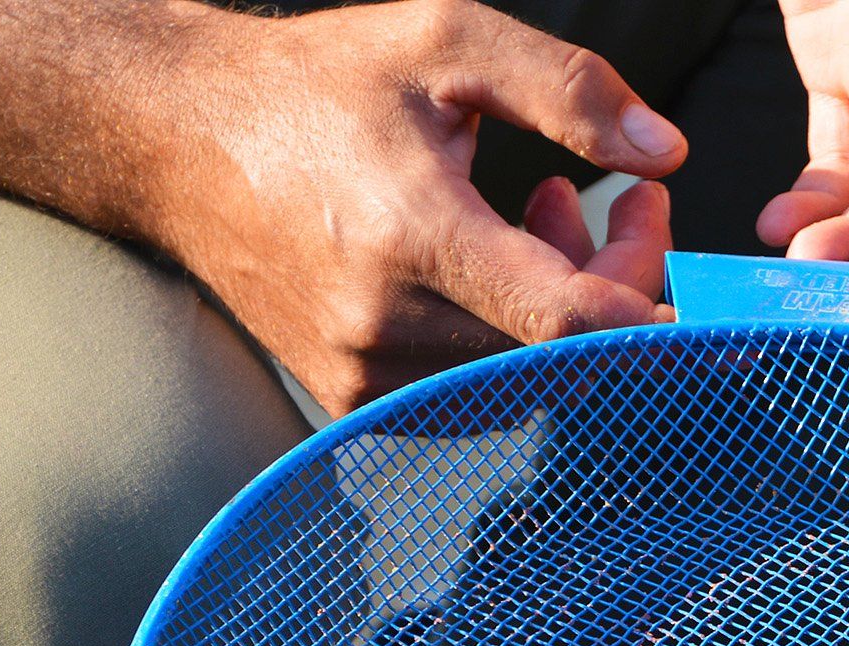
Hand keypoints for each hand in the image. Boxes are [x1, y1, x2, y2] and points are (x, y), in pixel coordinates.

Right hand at [152, 0, 687, 414]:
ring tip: (533, 215)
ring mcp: (365, 375)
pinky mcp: (354, 400)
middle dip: (611, 277)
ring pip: (527, 377)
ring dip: (561, 309)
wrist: (178, 142)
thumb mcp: (444, 42)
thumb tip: (668, 152)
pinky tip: (487, 269)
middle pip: (559, 350)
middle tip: (601, 196)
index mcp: (413, 235)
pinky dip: (511, 339)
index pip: (566, 318)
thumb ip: (567, 90)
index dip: (645, 300)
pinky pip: (479, 394)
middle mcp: (386, 326)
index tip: (670, 248)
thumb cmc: (318, 85)